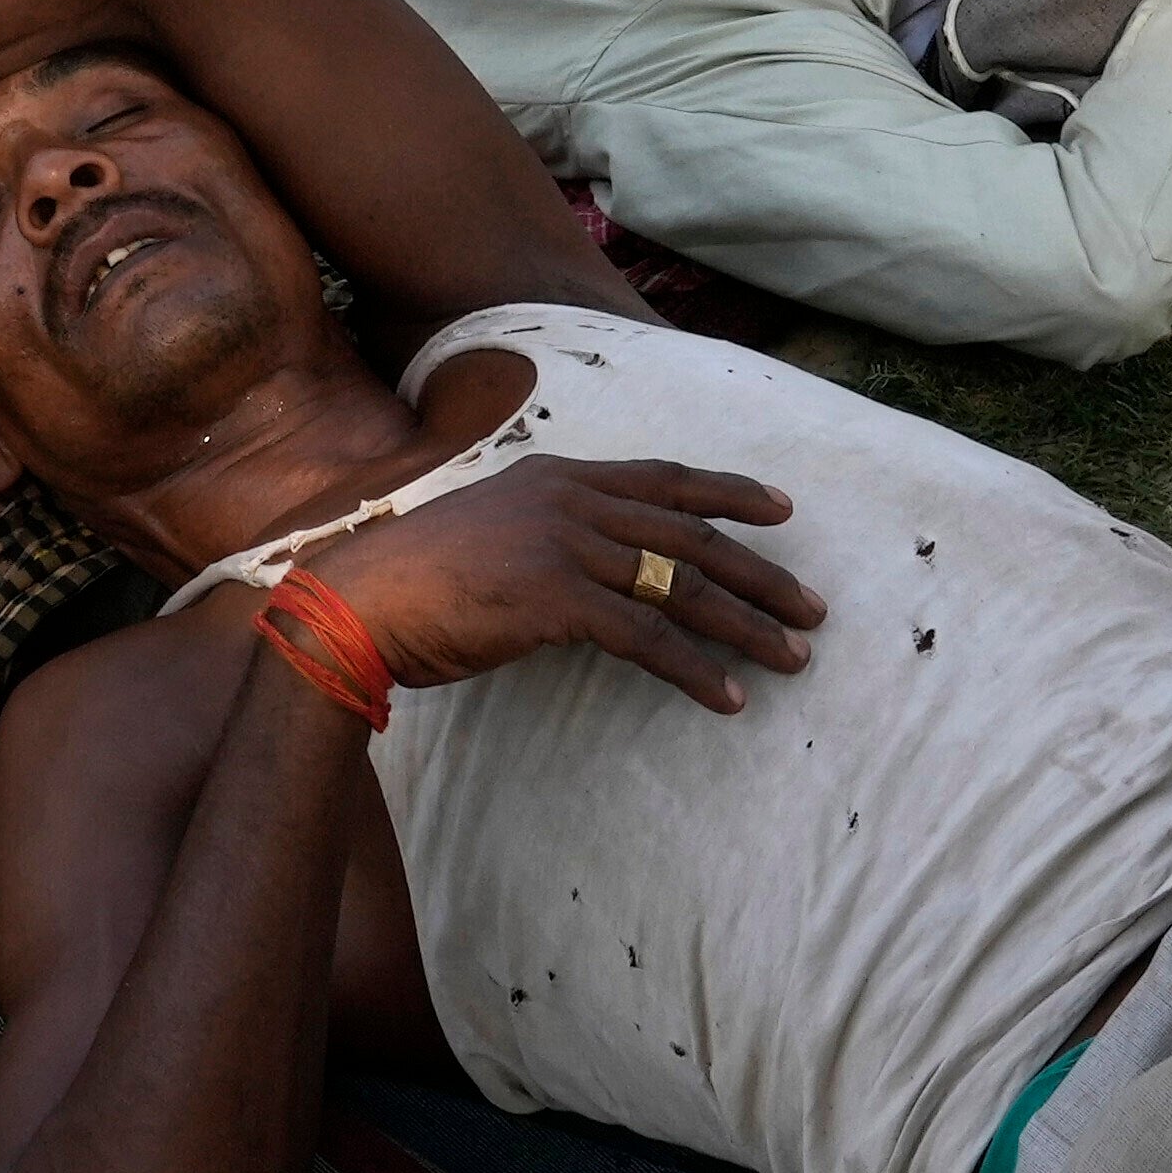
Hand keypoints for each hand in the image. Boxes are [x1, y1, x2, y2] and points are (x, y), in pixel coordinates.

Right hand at [314, 455, 814, 713]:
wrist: (359, 599)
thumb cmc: (417, 577)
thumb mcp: (492, 529)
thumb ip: (548, 531)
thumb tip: (593, 564)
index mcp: (558, 476)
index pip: (663, 477)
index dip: (728, 492)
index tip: (781, 508)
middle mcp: (570, 500)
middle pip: (690, 532)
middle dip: (760, 571)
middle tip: (812, 605)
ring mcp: (565, 545)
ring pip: (680, 585)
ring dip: (746, 625)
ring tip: (792, 657)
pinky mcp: (555, 599)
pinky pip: (646, 637)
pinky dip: (694, 669)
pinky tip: (727, 696)